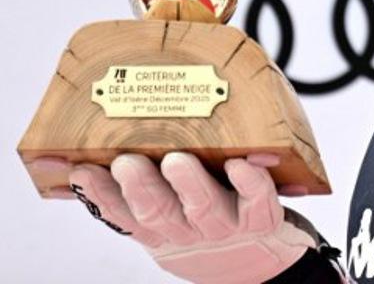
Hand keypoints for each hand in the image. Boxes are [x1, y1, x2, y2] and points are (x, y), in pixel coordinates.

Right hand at [33, 152, 314, 283]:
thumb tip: (101, 142)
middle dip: (140, 187)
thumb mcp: (170, 214)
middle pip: (157, 213)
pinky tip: (240, 165)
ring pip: (203, 208)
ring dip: (188, 184)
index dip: (100, 194)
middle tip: (126, 162)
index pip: (122, 214)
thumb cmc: (208, 222)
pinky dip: (249, 183)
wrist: (258, 260)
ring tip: (176, 160)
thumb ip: (144, 187)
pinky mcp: (262, 221)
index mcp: (159, 229)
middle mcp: (187, 231)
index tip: (82, 170)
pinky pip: (257, 202)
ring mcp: (225, 228)